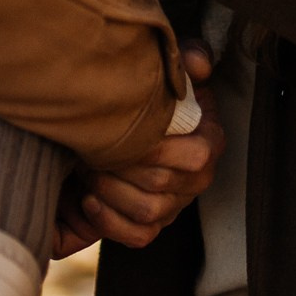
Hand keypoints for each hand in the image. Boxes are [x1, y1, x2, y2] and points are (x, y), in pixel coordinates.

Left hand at [52, 45, 222, 254]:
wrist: (136, 122)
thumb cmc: (158, 92)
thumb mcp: (175, 67)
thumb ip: (188, 58)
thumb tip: (196, 64)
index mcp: (210, 141)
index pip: (196, 156)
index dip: (156, 147)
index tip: (122, 131)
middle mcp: (198, 179)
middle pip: (162, 184)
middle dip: (120, 167)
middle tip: (90, 147)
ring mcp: (176, 206)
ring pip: (146, 212)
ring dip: (110, 192)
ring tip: (86, 168)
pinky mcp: (154, 225)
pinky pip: (137, 237)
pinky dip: (109, 222)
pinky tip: (88, 199)